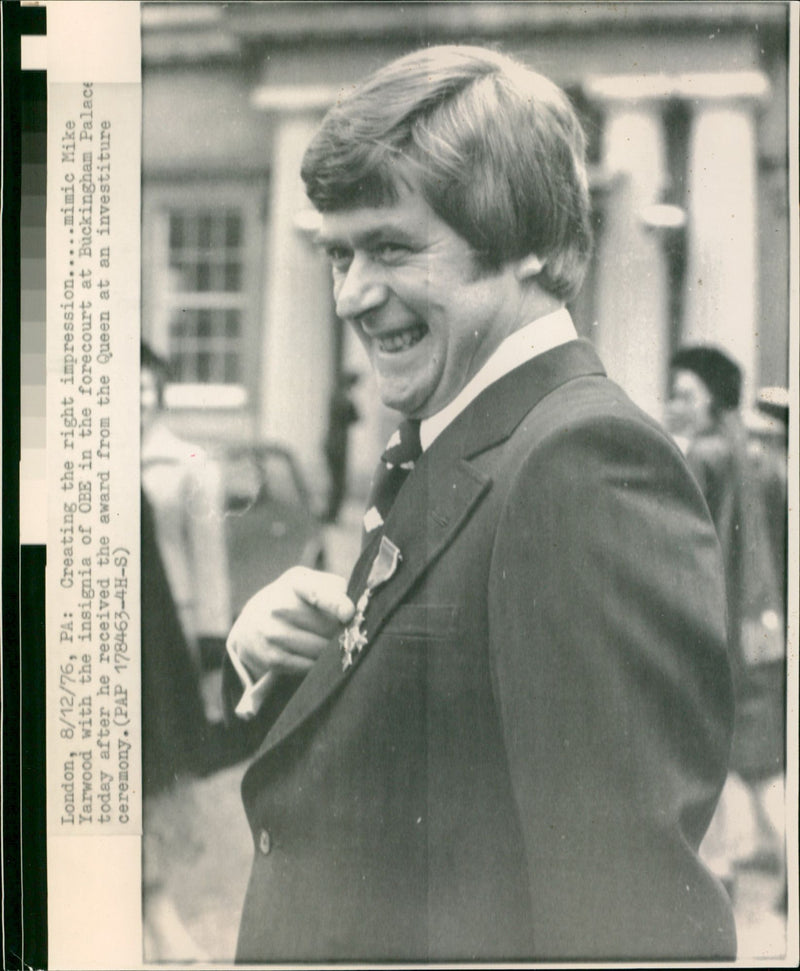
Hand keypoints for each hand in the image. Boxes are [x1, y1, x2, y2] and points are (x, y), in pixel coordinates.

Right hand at [227, 567, 354, 681]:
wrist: (251, 622)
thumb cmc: (291, 598)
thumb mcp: (306, 582)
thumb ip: (332, 587)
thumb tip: (353, 608)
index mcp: (294, 583)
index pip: (317, 593)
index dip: (336, 604)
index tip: (348, 614)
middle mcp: (280, 607)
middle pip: (326, 626)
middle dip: (341, 632)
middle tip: (346, 633)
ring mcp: (274, 634)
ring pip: (320, 649)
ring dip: (332, 650)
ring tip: (335, 645)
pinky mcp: (273, 658)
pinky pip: (308, 666)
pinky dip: (319, 664)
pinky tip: (320, 658)